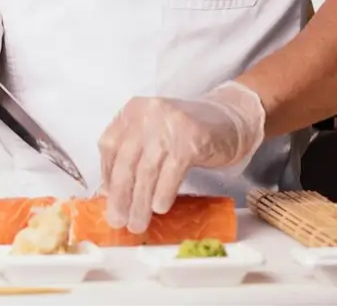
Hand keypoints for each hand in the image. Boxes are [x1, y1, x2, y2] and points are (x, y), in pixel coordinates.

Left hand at [98, 82, 265, 233]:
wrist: (228, 120)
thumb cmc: (185, 134)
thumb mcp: (153, 135)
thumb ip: (133, 155)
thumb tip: (111, 192)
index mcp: (132, 112)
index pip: (109, 145)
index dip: (107, 175)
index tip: (108, 198)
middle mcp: (147, 114)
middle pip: (126, 161)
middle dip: (120, 196)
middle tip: (118, 221)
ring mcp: (169, 125)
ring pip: (147, 171)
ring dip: (140, 203)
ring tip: (138, 224)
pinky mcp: (191, 139)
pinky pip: (171, 173)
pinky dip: (163, 193)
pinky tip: (160, 209)